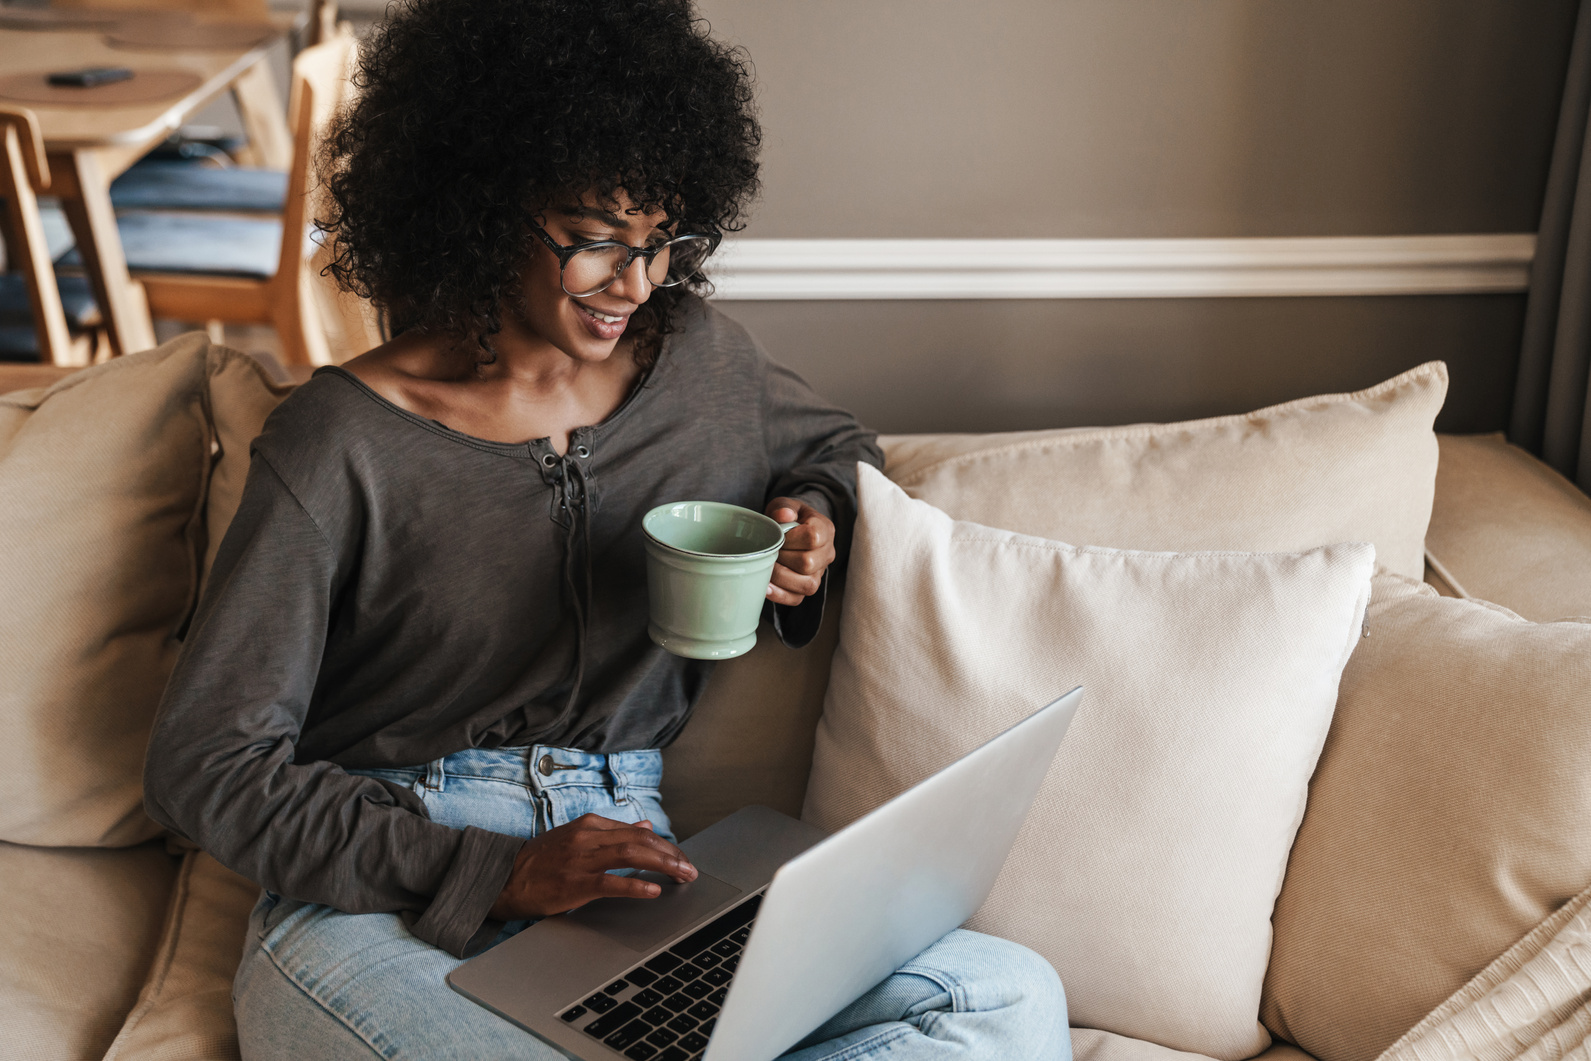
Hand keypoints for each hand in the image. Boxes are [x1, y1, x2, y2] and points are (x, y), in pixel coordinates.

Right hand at [488, 814, 696, 920]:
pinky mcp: (574, 883)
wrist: (504, 878)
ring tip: (682, 876)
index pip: (637, 831)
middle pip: (640, 840)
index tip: (681, 858)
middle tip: (690, 869)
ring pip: (631, 854)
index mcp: (590, 825)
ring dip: (662, 865)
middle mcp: (588, 836)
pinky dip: (635, 884)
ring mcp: (581, 859)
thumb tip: (646, 825)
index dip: (665, 845)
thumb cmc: (543, 861)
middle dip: (670, 854)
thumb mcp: (578, 837)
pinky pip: (610, 882)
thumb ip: (612, 832)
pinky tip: (652, 890)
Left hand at [764, 497, 835, 606]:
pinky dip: (779, 594)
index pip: (813, 537)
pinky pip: (797, 599)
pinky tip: (765, 586)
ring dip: (781, 578)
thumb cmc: (787, 517)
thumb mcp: (785, 505)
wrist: (790, 531)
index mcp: (825, 530)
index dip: (791, 538)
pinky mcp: (807, 588)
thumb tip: (783, 515)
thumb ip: (784, 507)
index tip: (778, 535)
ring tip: (766, 567)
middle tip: (770, 551)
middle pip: (808, 563)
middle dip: (783, 558)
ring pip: (807, 585)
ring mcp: (819, 574)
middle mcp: (827, 554)